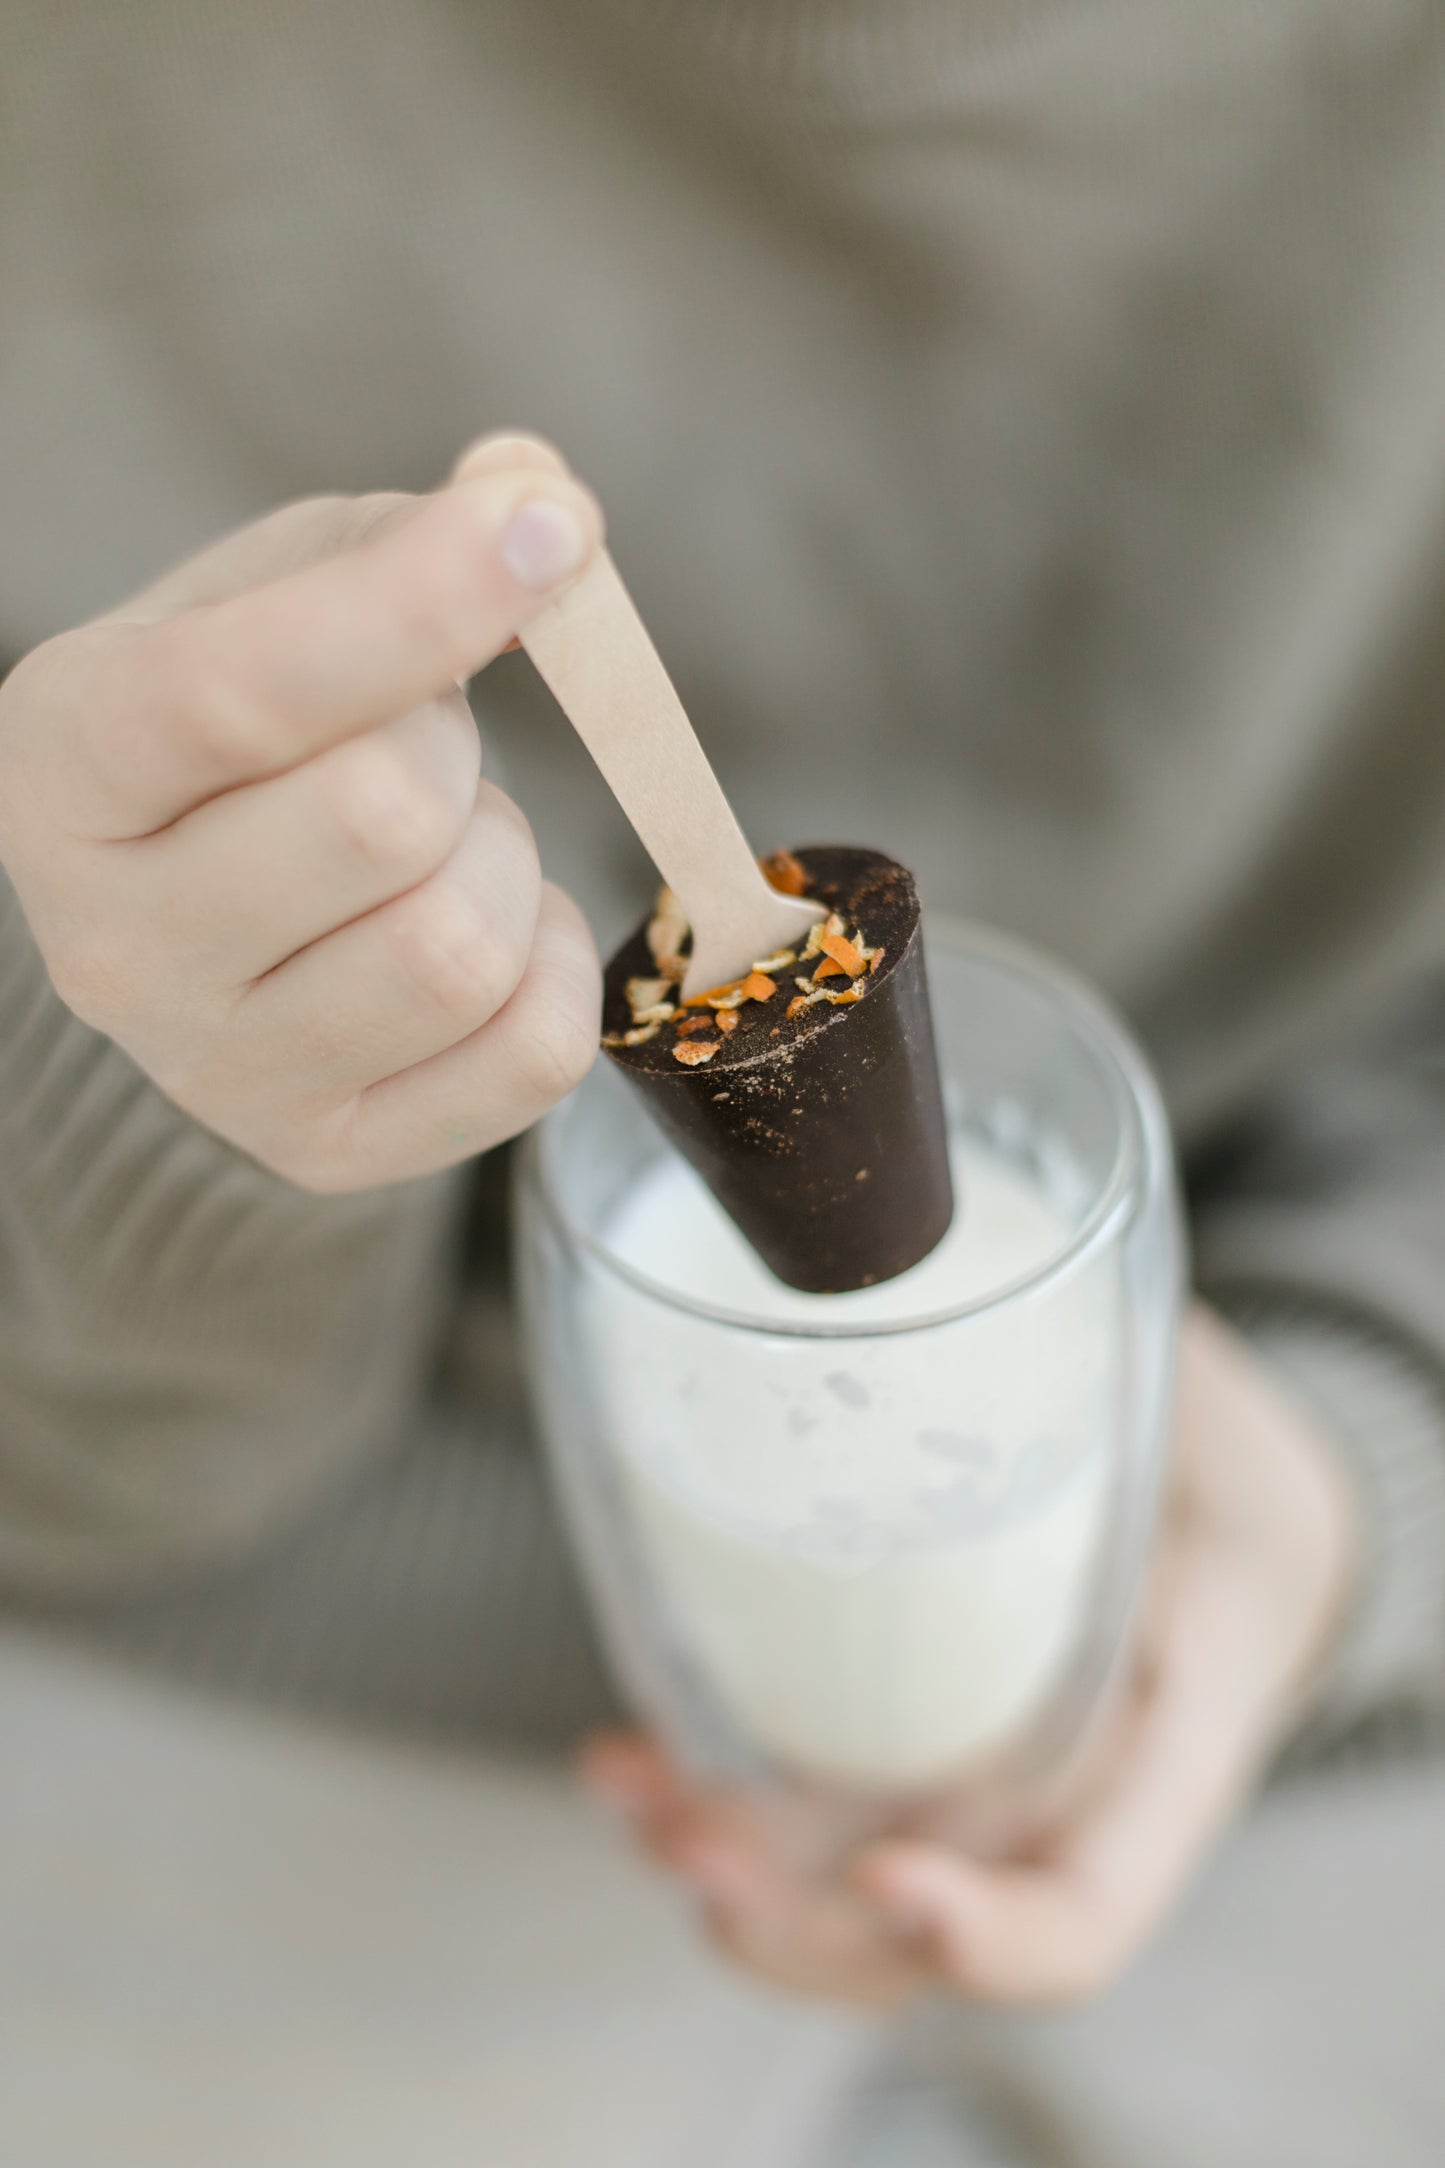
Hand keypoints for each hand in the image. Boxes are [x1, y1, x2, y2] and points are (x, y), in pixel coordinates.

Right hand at [0, 434, 604, 1189]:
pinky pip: (531, 1054)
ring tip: (444, 845)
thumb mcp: (279, 590)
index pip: (237, 694)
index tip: (543, 530)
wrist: (200, 907)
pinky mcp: (325, 1151)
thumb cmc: (246, 729)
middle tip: (421, 741)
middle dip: (451, 745)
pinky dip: (555, 966)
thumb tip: (540, 503)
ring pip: (460, 948)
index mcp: (62, 765)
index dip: (412, 604)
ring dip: (505, 860)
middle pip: (380, 818)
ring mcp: (213, 1072)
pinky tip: (489, 931)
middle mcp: (109, 944)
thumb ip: (401, 532)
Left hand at [583, 1304, 1359, 2007]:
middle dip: (797, 1925)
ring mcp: (975, 1786)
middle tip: (691, 1841)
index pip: (1094, 1905)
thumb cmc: (1222, 1463)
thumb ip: (1122, 1357)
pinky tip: (628, 1750)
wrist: (1227, 1514)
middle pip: (930, 1940)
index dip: (998, 1932)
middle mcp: (1060, 1800)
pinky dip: (710, 1795)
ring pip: (846, 1890)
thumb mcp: (1195, 1407)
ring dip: (724, 1865)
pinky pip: (807, 1811)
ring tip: (629, 1785)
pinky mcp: (905, 1743)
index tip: (890, 1879)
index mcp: (1167, 1735)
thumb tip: (999, 1235)